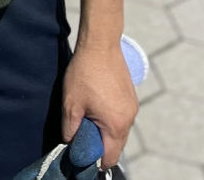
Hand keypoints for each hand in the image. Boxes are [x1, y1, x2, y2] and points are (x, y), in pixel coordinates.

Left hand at [62, 42, 137, 170]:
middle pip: (117, 146)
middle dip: (100, 145)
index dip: (95, 160)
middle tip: (83, 133)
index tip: (82, 152)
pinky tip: (98, 105)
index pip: (110, 158)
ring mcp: (133, 107)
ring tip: (90, 117)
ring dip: (106, 131)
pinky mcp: (132, 97)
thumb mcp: (71, 103)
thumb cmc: (84, 72)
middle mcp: (129, 119)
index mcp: (116, 125)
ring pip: (120, 131)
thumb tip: (70, 143)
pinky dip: (112, 119)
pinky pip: (123, 117)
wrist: (100, 43)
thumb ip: (70, 130)